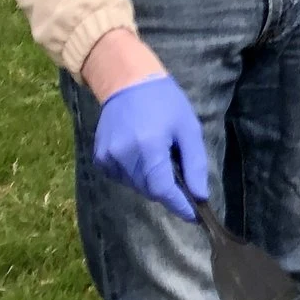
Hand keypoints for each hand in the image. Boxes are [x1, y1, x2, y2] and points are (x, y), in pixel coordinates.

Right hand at [93, 72, 209, 222]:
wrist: (127, 83)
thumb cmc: (165, 102)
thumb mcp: (188, 128)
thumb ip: (194, 163)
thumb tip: (200, 195)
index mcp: (148, 147)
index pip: (163, 190)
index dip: (180, 205)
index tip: (195, 217)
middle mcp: (124, 156)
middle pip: (150, 190)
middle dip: (168, 190)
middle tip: (180, 173)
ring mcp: (108, 158)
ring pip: (136, 186)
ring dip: (152, 181)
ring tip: (159, 155)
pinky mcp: (100, 158)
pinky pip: (123, 178)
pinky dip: (136, 174)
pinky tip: (142, 154)